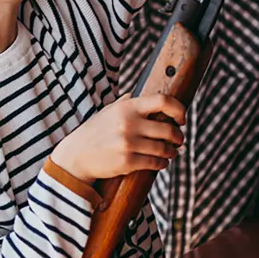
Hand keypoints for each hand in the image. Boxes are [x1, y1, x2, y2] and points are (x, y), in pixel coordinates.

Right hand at [51, 93, 185, 184]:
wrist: (77, 155)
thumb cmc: (95, 131)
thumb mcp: (108, 111)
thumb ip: (124, 102)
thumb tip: (138, 94)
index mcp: (126, 107)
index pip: (162, 101)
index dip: (178, 109)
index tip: (182, 117)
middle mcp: (128, 123)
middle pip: (168, 129)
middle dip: (178, 136)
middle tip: (179, 139)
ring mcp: (128, 144)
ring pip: (164, 148)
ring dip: (172, 151)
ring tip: (172, 152)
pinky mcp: (127, 162)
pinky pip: (154, 163)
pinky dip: (162, 163)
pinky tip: (162, 162)